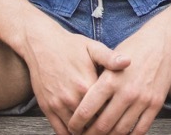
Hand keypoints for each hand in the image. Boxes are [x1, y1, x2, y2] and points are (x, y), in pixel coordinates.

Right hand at [19, 20, 130, 134]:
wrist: (41, 44)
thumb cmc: (70, 46)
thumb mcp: (92, 47)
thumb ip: (110, 58)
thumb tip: (128, 61)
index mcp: (87, 85)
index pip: (107, 110)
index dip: (115, 114)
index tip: (122, 114)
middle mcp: (72, 98)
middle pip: (93, 123)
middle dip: (103, 125)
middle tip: (112, 126)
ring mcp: (58, 105)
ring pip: (77, 129)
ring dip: (88, 131)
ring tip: (97, 129)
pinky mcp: (47, 108)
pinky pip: (60, 130)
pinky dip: (71, 133)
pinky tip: (80, 130)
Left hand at [67, 19, 170, 134]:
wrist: (160, 42)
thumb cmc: (131, 49)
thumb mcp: (109, 60)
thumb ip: (95, 82)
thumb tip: (79, 105)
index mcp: (110, 80)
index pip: (86, 111)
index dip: (76, 124)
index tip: (73, 128)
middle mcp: (126, 92)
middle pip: (102, 125)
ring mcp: (142, 99)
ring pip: (120, 131)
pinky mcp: (155, 104)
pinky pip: (140, 129)